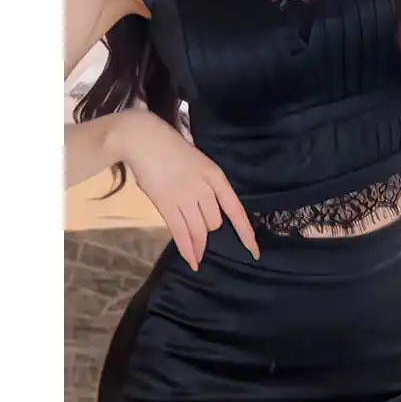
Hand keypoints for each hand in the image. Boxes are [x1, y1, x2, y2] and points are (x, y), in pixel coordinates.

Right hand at [115, 111, 258, 269]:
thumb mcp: (199, 164)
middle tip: (202, 234)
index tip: (254, 251)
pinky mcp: (166, 205)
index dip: (245, 233)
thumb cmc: (172, 149)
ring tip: (199, 256)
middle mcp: (204, 189)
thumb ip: (206, 186)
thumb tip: (208, 211)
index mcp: (216, 177)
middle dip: (210, 231)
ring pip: (199, 230)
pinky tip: (192, 261)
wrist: (146, 140)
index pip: (236, 210)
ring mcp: (185, 198)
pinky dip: (187, 249)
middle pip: (215, 222)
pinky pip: (180, 233)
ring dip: (200, 246)